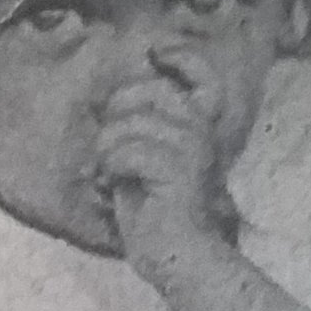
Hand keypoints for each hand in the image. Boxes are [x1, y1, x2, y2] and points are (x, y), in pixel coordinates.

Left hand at [95, 73, 229, 269]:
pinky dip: (110, 169)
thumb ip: (136, 127)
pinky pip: (127, 151)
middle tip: (110, 152)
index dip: (181, 57)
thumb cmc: (152, 213)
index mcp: (198, 126)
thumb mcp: (141, 159)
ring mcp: (192, 148)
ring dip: (107, 151)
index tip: (155, 54)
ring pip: (130, 123)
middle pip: (147, 91)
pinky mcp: (178, 169)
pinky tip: (112, 186)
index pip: (203, 76)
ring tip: (110, 176)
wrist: (175, 256)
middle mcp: (201, 131)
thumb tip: (107, 99)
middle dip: (115, 116)